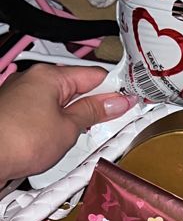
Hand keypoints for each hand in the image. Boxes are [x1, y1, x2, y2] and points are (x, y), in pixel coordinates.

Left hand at [0, 64, 134, 185]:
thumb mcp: (68, 128)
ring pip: (60, 105)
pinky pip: (44, 116)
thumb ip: (93, 113)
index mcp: (49, 76)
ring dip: (74, 121)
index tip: (131, 101)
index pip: (94, 76)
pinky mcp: (14, 115)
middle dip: (94, 107)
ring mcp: (21, 97)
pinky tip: (60, 144)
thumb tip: (117, 102)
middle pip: (76, 89)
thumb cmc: (20, 140)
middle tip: (112, 125)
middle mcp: (33, 80)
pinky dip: (56, 128)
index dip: (115, 89)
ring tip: (83, 138)